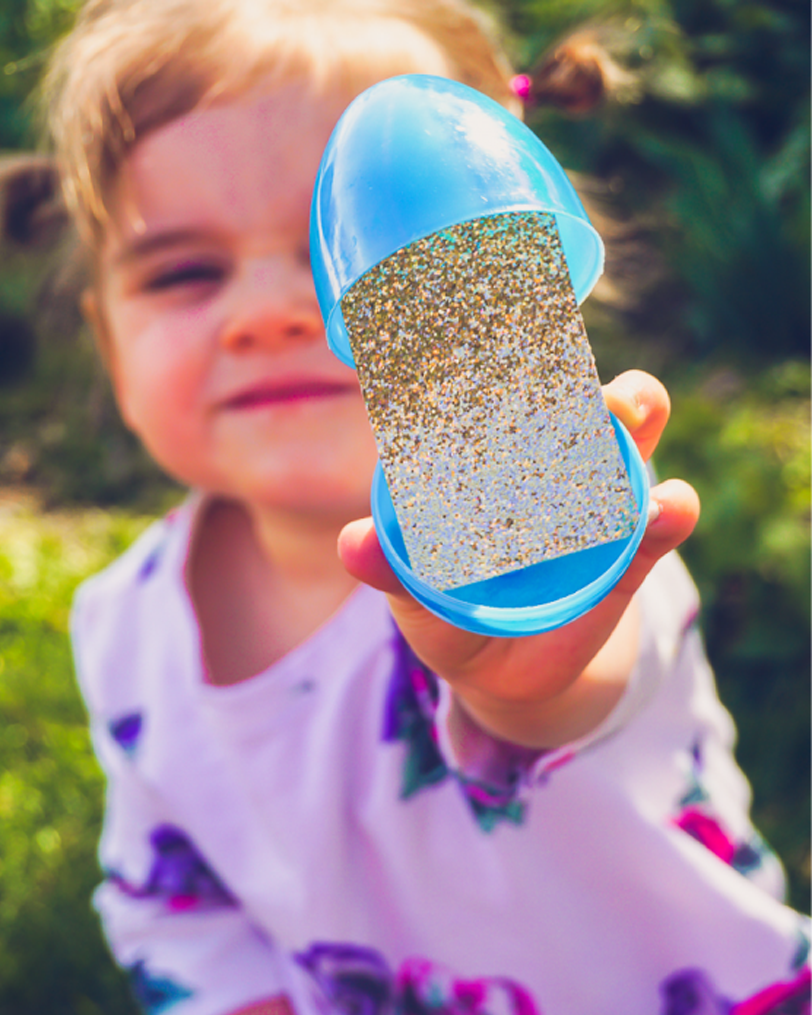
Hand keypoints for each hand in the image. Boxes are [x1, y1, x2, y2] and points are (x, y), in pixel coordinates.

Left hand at [339, 371, 698, 747]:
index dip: (494, 352)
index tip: (486, 325)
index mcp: (487, 459)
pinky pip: (662, 518)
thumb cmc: (450, 618)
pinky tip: (666, 507)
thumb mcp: (416, 596)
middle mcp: (546, 460)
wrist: (511, 679)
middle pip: (569, 390)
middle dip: (574, 363)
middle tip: (568, 363)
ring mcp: (597, 495)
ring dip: (637, 408)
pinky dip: (671, 509)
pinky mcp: (636, 547)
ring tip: (632, 414)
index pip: (494, 390)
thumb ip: (389, 568)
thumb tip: (353, 543)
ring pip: (630, 429)